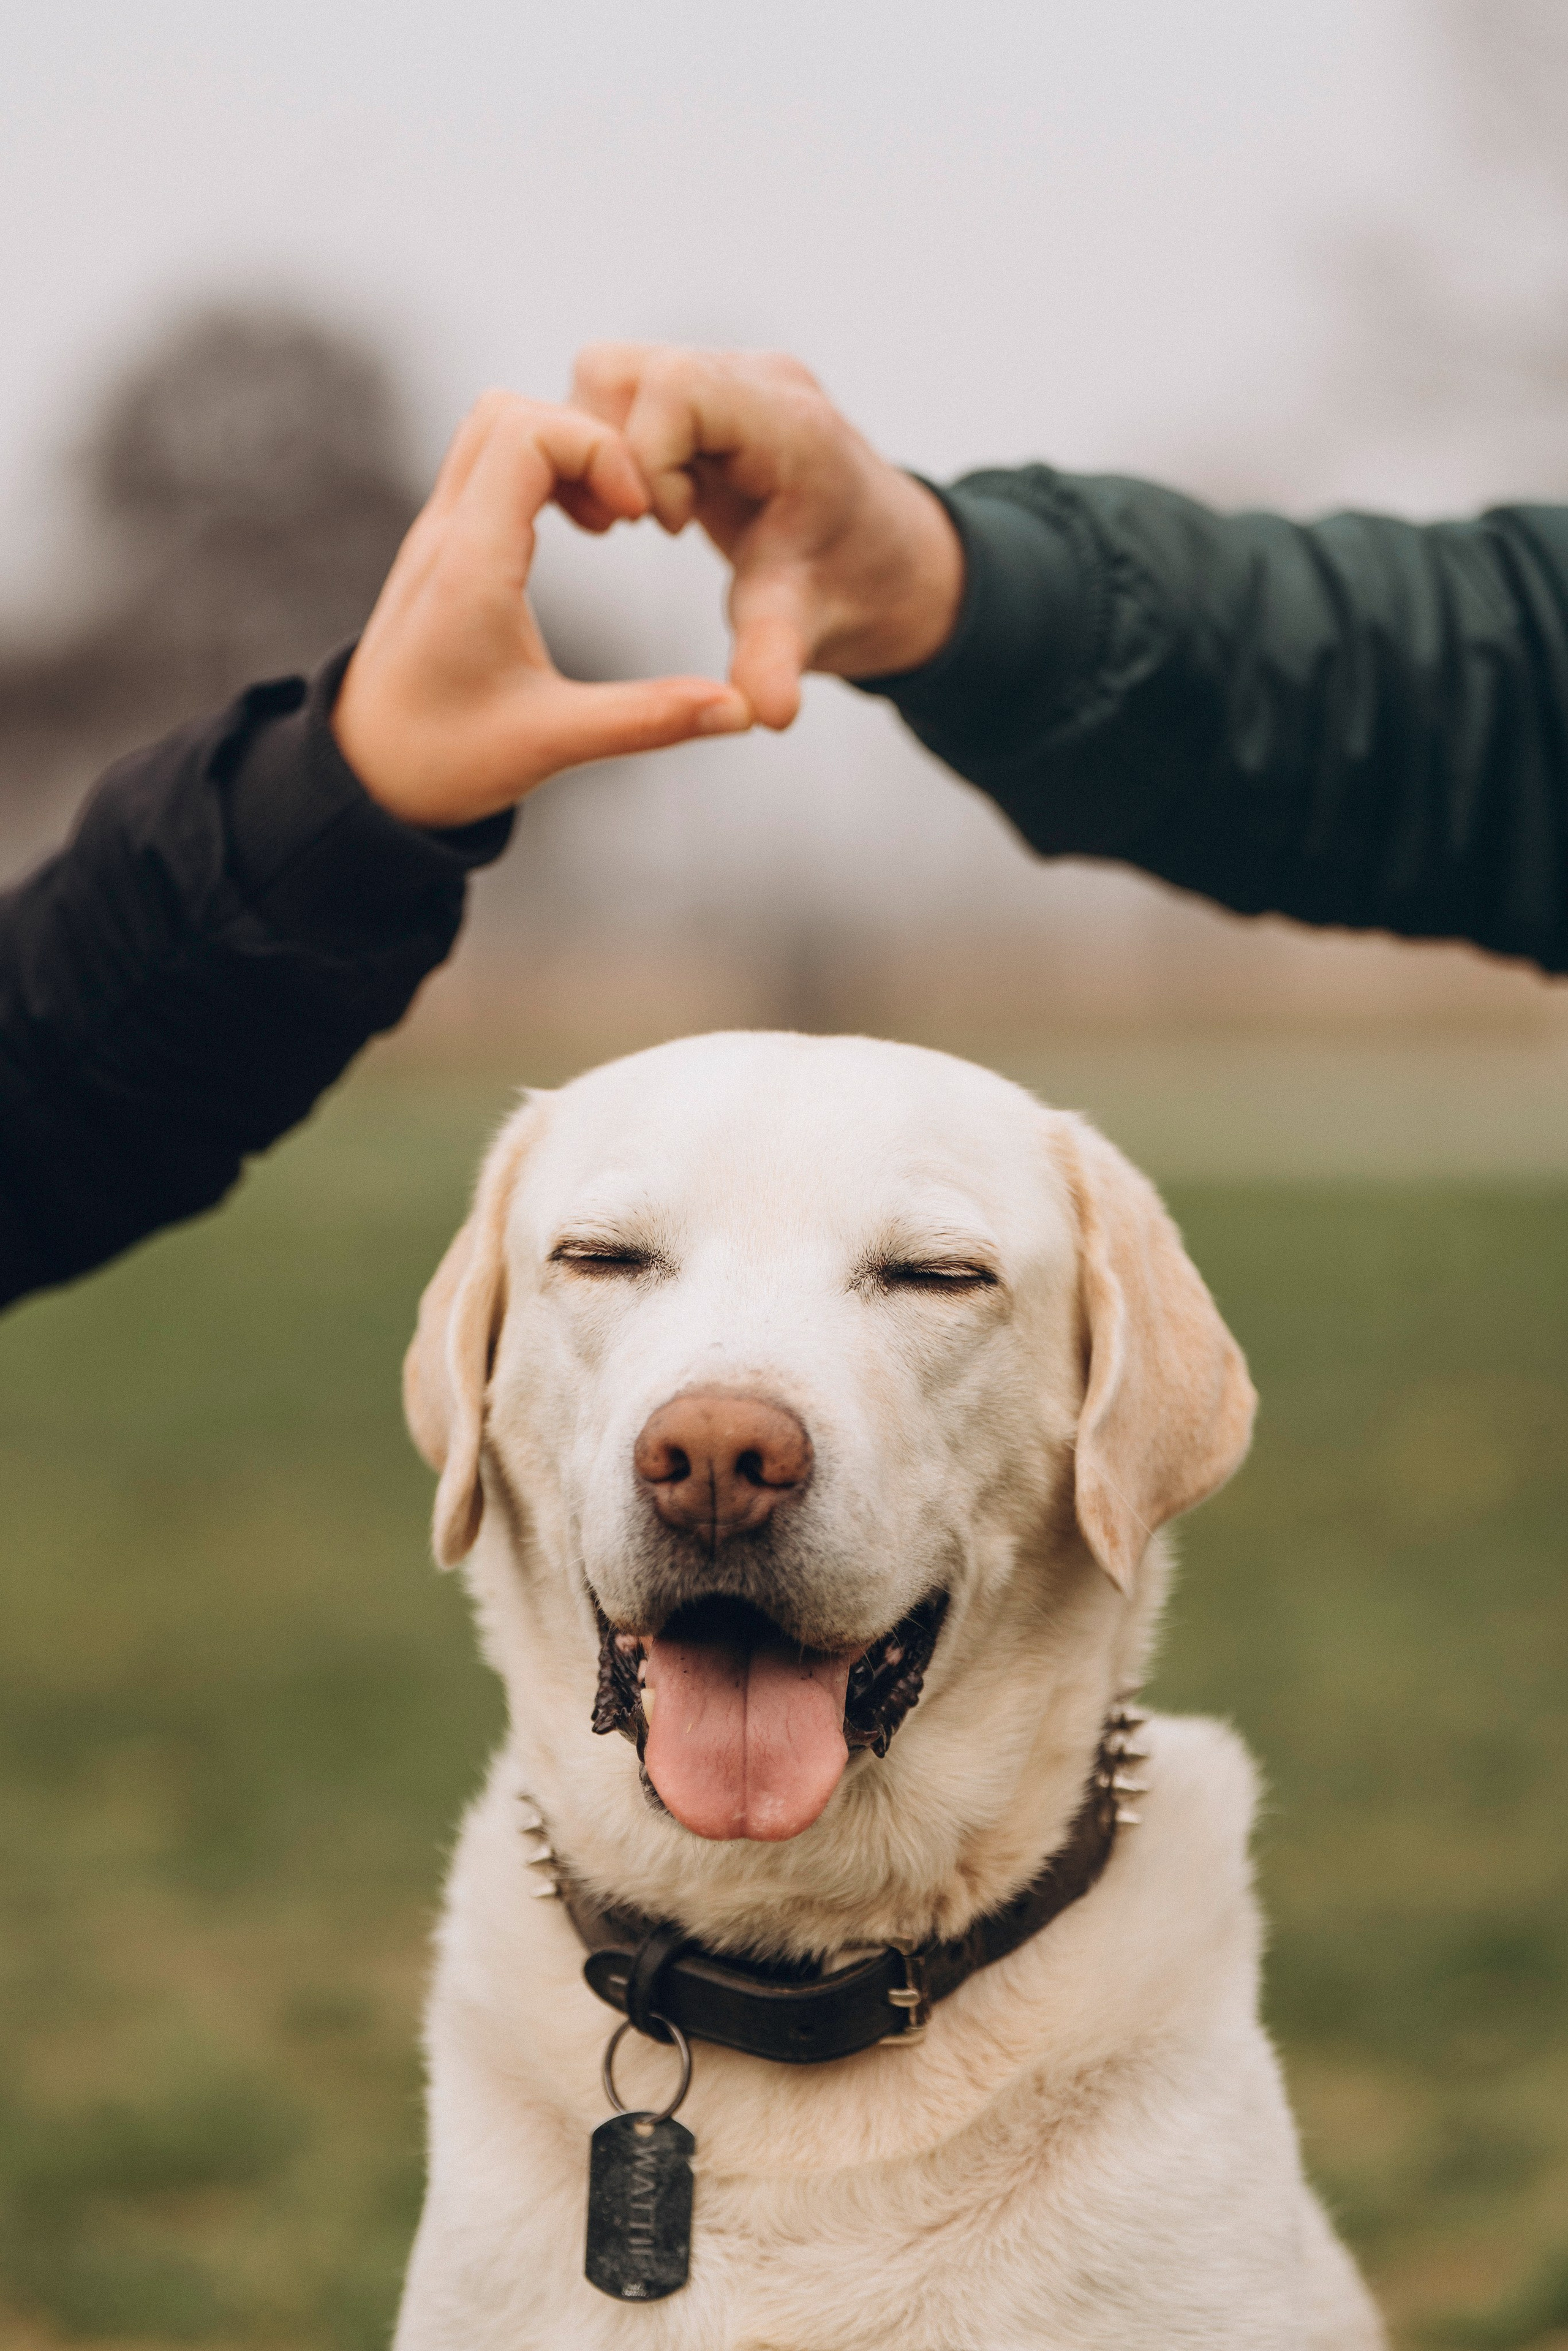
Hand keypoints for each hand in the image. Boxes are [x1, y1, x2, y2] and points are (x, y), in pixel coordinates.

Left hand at [333, 391, 750, 827]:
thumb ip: (649, 720)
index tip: (637, 515)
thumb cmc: (443, 763)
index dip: (598, 448)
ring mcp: (437, 534)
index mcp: (470, 566)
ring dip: (562, 450)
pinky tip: (581, 530)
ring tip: (610, 520)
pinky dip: (542, 472)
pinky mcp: (442, 547)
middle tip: (629, 514)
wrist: (361, 778)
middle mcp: (445, 534)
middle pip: (508, 410)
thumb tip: (739, 711)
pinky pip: (488, 464)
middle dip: (586, 439)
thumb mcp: (552, 745)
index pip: (526, 432)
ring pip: (493, 427)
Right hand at [570, 346, 964, 729]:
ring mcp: (732, 380)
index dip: (644, 458)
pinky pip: (628, 395)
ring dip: (604, 452)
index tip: (671, 528)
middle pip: (620, 372)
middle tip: (642, 525)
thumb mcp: (809, 629)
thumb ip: (778, 661)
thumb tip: (766, 714)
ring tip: (648, 517)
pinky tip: (654, 506)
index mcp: (790, 426)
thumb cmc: (855, 592)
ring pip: (611, 377)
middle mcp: (758, 382)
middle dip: (607, 456)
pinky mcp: (711, 395)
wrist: (893, 567)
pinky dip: (617, 449)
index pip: (674, 387)